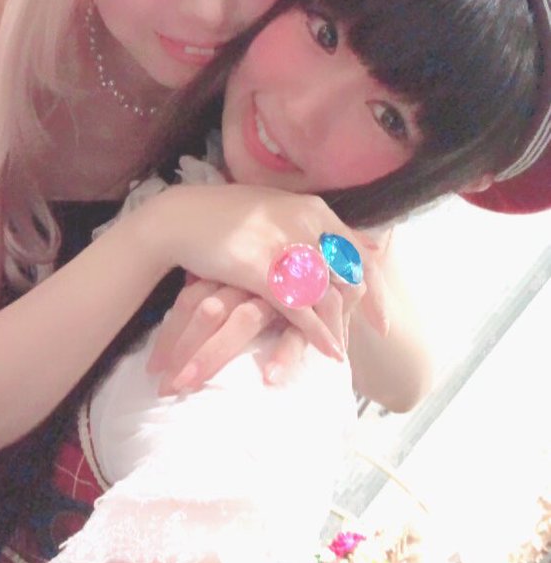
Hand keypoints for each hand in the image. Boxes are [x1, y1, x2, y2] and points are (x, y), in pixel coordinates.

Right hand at [141, 183, 387, 387]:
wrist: (181, 218)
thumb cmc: (227, 216)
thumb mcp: (281, 210)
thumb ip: (320, 227)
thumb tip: (368, 241)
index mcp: (314, 211)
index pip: (358, 254)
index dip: (375, 288)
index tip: (381, 319)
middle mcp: (307, 226)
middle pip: (348, 277)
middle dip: (358, 312)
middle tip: (366, 337)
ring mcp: (286, 247)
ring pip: (326, 296)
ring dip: (338, 328)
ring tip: (343, 351)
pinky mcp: (263, 270)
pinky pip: (301, 309)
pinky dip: (318, 334)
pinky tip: (329, 352)